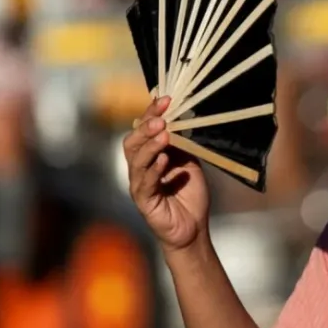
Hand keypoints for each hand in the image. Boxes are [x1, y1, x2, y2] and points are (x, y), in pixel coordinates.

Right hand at [123, 95, 210, 251]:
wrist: (194, 229)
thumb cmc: (189, 196)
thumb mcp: (189, 162)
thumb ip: (183, 143)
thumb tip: (182, 118)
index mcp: (149, 156)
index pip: (143, 130)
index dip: (151, 113)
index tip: (166, 99)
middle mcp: (140, 169)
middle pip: (133, 142)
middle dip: (146, 126)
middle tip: (163, 117)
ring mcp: (139, 185)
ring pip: (136, 160)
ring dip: (150, 145)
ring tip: (164, 134)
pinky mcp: (144, 202)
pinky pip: (145, 183)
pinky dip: (154, 170)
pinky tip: (164, 161)